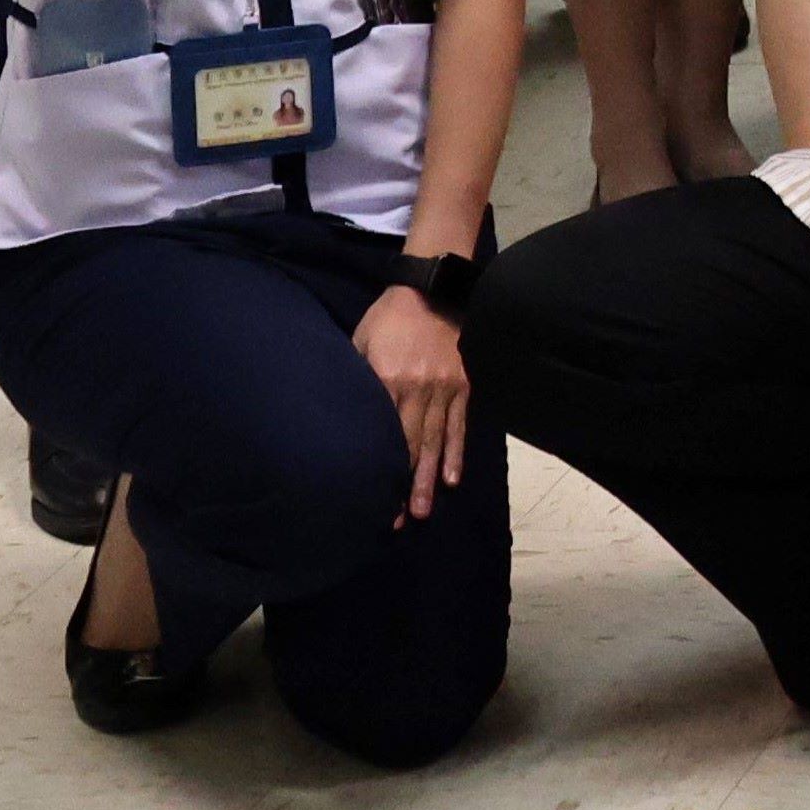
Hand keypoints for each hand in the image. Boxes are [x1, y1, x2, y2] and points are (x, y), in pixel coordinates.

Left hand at [351, 286, 473, 519]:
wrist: (432, 290)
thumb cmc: (388, 318)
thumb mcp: (360, 342)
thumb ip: (357, 377)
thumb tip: (346, 414)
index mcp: (388, 380)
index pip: (385, 435)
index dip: (381, 469)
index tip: (375, 498)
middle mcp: (418, 390)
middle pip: (412, 446)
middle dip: (406, 486)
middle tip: (402, 520)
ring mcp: (444, 389)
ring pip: (436, 442)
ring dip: (431, 478)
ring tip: (426, 510)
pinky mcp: (463, 386)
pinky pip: (459, 425)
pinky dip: (456, 453)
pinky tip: (454, 478)